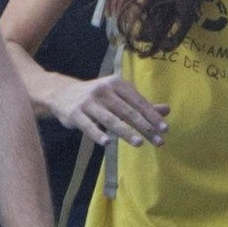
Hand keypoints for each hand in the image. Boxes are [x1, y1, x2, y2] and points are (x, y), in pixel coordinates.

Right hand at [52, 71, 166, 147]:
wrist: (60, 93)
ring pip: (110, 119)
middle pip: (127, 111)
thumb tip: (167, 110)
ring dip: (126, 132)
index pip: (138, 102)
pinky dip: (98, 134)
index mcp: (116, 83)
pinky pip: (88, 126)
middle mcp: (102, 90)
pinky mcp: (74, 114)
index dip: (152, 116)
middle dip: (144, 127)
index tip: (165, 129)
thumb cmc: (95, 97)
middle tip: (159, 141)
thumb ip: (141, 104)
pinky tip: (107, 143)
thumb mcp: (118, 96)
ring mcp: (87, 102)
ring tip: (139, 143)